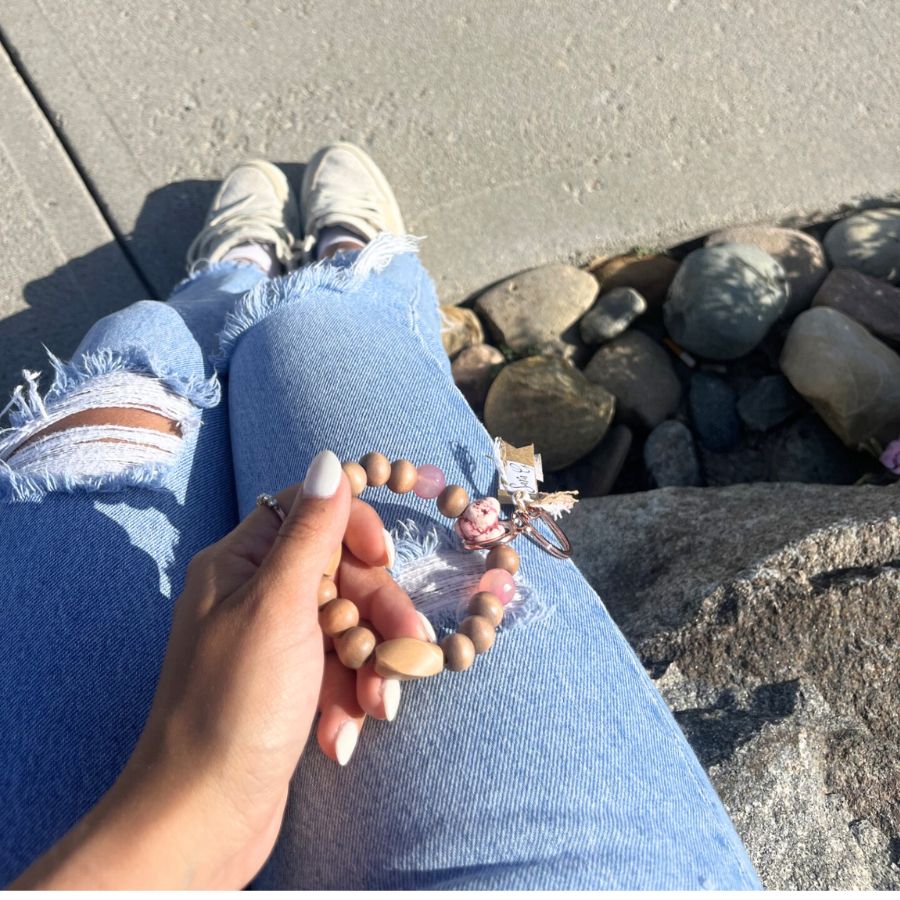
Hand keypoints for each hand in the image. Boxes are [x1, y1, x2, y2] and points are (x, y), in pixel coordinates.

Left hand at [12, 450, 429, 888]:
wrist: (203, 817)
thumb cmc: (233, 705)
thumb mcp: (278, 607)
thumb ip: (310, 533)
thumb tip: (329, 459)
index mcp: (239, 563)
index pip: (309, 513)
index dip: (354, 531)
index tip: (382, 561)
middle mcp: (254, 595)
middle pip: (342, 574)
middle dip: (379, 614)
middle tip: (409, 650)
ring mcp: (274, 643)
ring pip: (349, 625)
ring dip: (372, 663)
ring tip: (377, 705)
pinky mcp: (290, 686)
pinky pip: (339, 668)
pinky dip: (352, 694)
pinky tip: (348, 729)